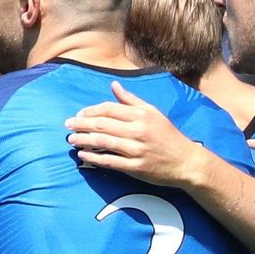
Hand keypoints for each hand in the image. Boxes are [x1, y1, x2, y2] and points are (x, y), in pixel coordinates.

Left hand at [65, 84, 210, 187]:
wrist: (186, 162)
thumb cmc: (168, 135)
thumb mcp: (153, 113)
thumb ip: (131, 100)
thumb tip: (113, 85)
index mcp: (141, 115)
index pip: (109, 109)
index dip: (90, 111)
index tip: (78, 114)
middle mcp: (139, 130)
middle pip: (103, 124)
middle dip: (82, 124)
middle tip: (68, 126)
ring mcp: (137, 150)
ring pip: (104, 142)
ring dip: (84, 140)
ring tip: (71, 140)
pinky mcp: (136, 168)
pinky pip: (110, 161)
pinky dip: (94, 158)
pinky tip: (83, 155)